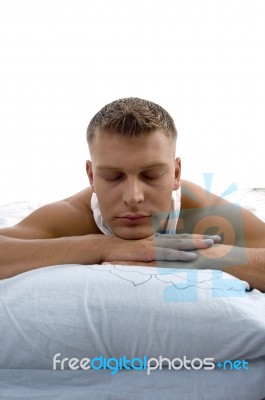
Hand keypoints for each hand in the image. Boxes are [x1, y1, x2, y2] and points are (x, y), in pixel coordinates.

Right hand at [104, 243, 247, 271]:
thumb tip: (158, 258)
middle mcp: (157, 240)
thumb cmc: (119, 252)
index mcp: (156, 240)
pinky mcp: (146, 252)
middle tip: (218, 238)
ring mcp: (152, 245)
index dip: (195, 238)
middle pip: (183, 238)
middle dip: (201, 238)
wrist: (103, 248)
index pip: (179, 238)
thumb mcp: (137, 252)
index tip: (209, 238)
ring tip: (211, 244)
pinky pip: (166, 254)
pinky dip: (180, 255)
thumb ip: (149, 253)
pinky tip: (191, 256)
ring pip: (178, 244)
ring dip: (195, 244)